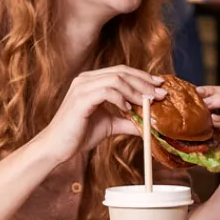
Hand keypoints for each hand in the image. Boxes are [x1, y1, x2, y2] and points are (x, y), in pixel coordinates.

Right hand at [34, 67, 167, 164]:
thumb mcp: (110, 125)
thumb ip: (128, 121)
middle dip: (144, 82)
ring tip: (147, 103)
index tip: (160, 86)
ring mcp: (82, 87)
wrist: (58, 147)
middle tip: (160, 94)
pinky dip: (121, 99)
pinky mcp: (80, 99)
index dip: (143, 77)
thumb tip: (150, 124)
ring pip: (116, 79)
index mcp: (92, 80)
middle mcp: (86, 79)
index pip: (122, 71)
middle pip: (122, 72)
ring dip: (135, 91)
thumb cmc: (80, 134)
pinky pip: (106, 91)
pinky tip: (127, 109)